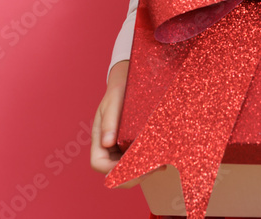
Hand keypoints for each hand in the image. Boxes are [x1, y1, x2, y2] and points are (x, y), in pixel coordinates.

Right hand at [90, 60, 164, 187]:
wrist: (128, 84)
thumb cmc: (118, 92)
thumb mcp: (112, 103)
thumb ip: (109, 122)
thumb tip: (108, 143)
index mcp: (99, 139)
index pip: (99, 164)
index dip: (112, 171)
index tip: (130, 169)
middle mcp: (108, 148)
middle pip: (114, 172)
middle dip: (131, 176)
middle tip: (152, 170)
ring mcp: (120, 149)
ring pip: (127, 169)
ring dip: (142, 172)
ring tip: (160, 166)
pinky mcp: (132, 146)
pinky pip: (138, 160)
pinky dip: (148, 163)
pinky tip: (162, 160)